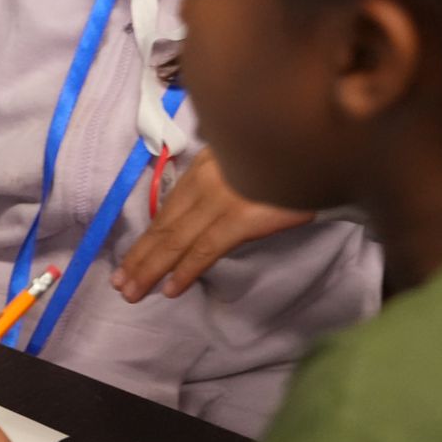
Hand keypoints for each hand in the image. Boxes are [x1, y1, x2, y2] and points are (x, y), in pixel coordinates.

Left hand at [112, 147, 314, 301]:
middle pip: (165, 227)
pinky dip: (185, 270)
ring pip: (177, 240)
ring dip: (152, 269)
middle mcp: (204, 181)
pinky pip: (206, 249)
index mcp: (203, 167)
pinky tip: (171, 288)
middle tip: (121, 285)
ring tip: (134, 291)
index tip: (126, 262)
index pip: (167, 211)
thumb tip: (199, 206)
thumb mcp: (242, 159)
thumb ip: (218, 177)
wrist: (320, 150)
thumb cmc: (285, 159)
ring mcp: (221, 200)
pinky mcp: (242, 218)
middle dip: (140, 258)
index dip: (145, 239)